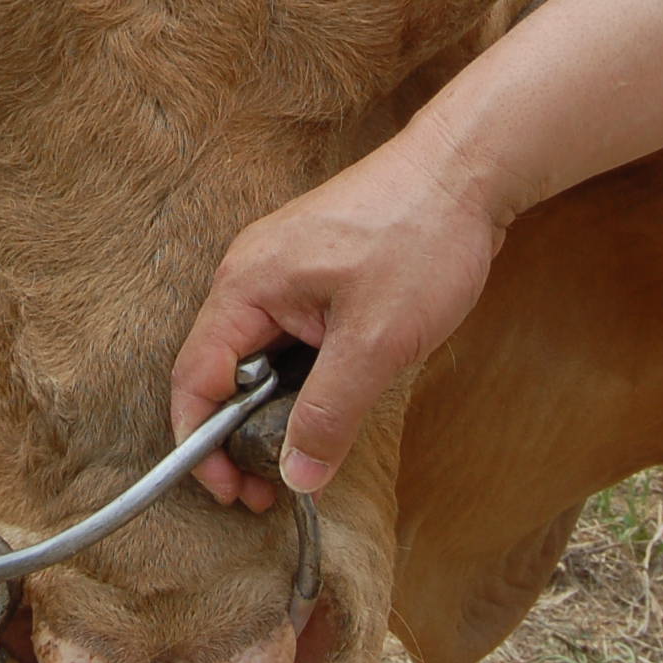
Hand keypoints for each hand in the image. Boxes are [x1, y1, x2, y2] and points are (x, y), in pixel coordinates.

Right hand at [169, 120, 504, 506]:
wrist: (466, 170)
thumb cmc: (420, 240)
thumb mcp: (375, 342)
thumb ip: (329, 413)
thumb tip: (295, 476)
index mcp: (247, 285)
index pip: (195, 378)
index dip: (202, 443)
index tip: (233, 492)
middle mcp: (252, 276)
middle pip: (221, 371)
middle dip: (237, 436)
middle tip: (271, 488)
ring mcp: (282, 271)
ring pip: (258, 357)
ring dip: (272, 409)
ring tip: (305, 453)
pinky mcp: (314, 273)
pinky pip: (288, 338)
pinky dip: (298, 378)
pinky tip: (330, 402)